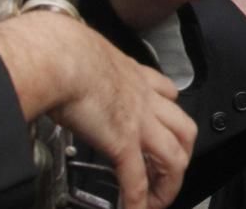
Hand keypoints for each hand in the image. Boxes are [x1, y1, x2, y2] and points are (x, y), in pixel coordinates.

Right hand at [0, 12, 196, 208]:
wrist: (61, 56)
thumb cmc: (64, 50)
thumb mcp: (85, 53)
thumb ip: (83, 65)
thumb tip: (61, 68)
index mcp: (135, 75)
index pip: (168, 93)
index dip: (170, 112)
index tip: (165, 125)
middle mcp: (145, 99)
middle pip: (184, 127)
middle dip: (184, 152)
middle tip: (173, 170)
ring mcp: (138, 121)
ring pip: (174, 155)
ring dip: (170, 181)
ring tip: (159, 198)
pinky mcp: (122, 142)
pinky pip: (136, 178)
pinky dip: (139, 200)